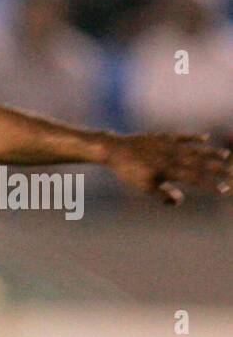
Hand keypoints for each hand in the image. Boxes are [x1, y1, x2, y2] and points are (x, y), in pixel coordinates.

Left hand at [103, 132, 230, 204]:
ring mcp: (169, 145)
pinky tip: (205, 138)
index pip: (194, 178)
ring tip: (224, 156)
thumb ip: (163, 194)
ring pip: (194, 149)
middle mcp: (172, 156)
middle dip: (217, 168)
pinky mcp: (163, 137)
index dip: (210, 184)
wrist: (115, 150)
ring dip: (210, 153)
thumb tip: (179, 200)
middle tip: (232, 172)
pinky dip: (193, 137)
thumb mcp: (144, 187)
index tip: (223, 189)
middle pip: (199, 163)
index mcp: (168, 170)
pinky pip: (181, 136)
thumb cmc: (129, 172)